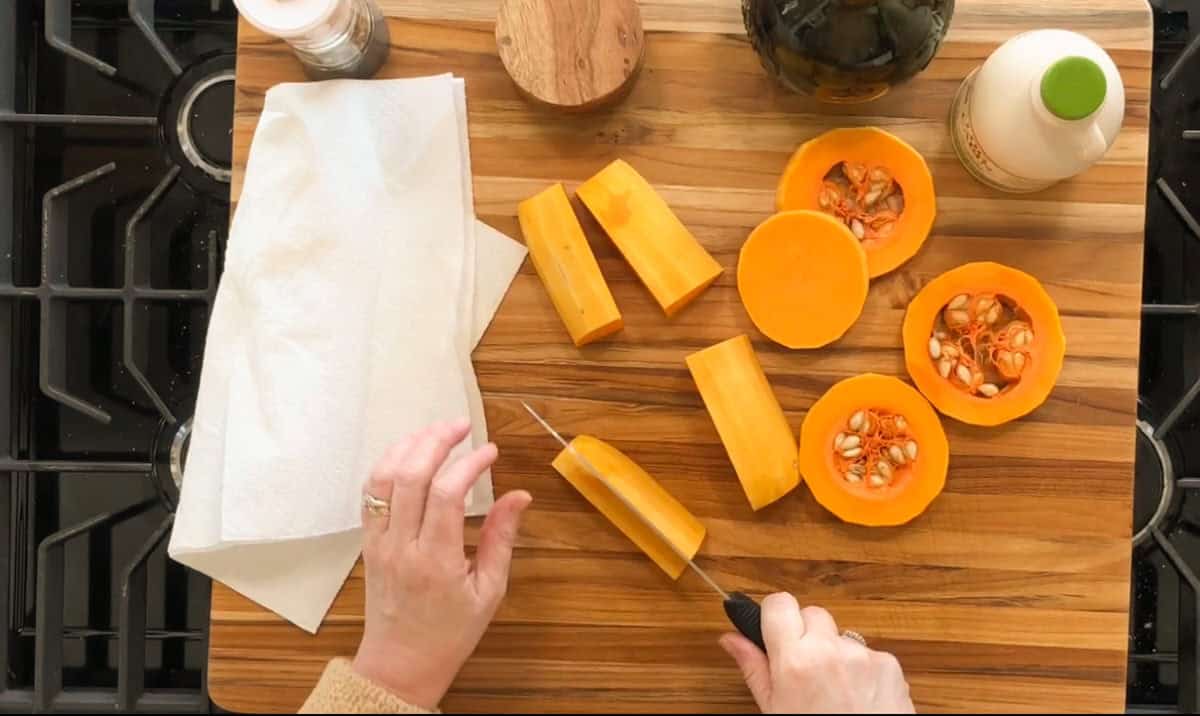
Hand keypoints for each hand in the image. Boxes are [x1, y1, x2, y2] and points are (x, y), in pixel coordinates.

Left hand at [352, 419, 532, 709]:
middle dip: (436, 441)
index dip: (469, 464)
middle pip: (410, 475)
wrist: (400, 664)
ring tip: (436, 432)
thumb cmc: (449, 633)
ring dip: (409, 446)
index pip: (446, 495)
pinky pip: (370, 492)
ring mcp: (379, 542)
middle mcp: (402, 547)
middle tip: (462, 426)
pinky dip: (388, 464)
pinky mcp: (368, 541)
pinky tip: (410, 453)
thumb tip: (520, 496)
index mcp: (436, 562)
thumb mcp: (489, 591)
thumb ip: (502, 539)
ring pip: (383, 478)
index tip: (490, 452)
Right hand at [719, 593, 913, 713]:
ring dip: (835, 652)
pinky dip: (861, 669)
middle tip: (804, 667)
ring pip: (841, 635)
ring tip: (834, 690)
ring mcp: (863, 656)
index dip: (775, 614)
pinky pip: (867, 652)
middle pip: (812, 613)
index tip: (775, 629)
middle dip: (806, 634)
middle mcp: (829, 651)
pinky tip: (857, 695)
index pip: (779, 604)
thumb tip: (731, 639)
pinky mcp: (889, 664)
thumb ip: (754, 668)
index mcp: (794, 662)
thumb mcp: (775, 709)